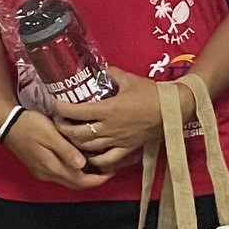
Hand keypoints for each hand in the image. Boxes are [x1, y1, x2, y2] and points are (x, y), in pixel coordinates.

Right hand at [2, 105, 117, 190]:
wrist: (7, 123)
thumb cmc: (30, 125)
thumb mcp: (50, 134)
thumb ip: (65, 150)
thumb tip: (82, 165)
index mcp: (52, 167)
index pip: (80, 181)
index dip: (98, 179)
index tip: (112, 171)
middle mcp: (48, 174)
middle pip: (76, 183)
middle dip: (94, 179)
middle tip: (109, 169)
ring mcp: (42, 171)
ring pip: (68, 179)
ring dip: (84, 175)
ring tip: (98, 164)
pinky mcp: (39, 166)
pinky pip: (61, 173)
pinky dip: (74, 170)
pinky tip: (81, 160)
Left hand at [53, 68, 194, 171]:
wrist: (173, 110)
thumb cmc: (152, 94)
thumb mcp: (129, 79)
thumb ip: (111, 74)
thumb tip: (100, 69)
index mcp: (109, 109)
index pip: (77, 111)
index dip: (62, 109)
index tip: (55, 104)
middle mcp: (110, 128)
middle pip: (77, 134)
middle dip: (62, 129)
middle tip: (57, 122)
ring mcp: (117, 141)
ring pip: (88, 148)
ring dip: (74, 144)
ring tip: (69, 136)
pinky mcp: (126, 149)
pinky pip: (107, 160)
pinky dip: (95, 160)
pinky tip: (90, 155)